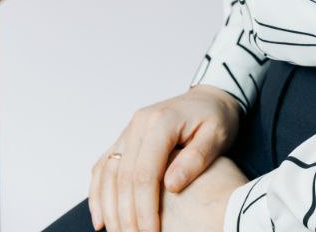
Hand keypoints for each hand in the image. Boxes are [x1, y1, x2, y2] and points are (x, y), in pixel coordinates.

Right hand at [88, 85, 242, 231]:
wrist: (211, 97)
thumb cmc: (217, 117)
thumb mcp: (216, 135)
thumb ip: (196, 158)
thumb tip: (172, 185)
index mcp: (162, 122)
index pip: (145, 174)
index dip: (145, 209)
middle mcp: (140, 123)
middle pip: (123, 177)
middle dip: (127, 215)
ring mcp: (130, 129)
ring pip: (108, 174)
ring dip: (109, 209)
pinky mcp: (126, 137)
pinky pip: (104, 166)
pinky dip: (99, 193)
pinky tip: (101, 218)